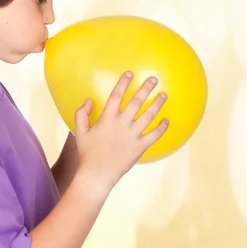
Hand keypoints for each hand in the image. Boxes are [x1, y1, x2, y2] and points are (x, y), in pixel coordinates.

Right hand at [73, 71, 168, 193]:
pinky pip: (154, 135)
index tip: (130, 73)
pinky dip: (162, 127)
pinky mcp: (140, 147)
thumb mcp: (80, 131)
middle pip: (136, 101)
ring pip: (148, 115)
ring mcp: (132, 135)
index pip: (117, 95)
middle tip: (154, 79)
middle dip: (146, 88)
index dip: (124, 82)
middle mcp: (121, 123)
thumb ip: (81, 113)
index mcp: (107, 118)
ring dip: (157, 104)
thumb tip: (88, 100)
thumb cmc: (87, 153)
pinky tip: (166, 120)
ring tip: (164, 95)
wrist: (97, 174)